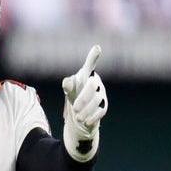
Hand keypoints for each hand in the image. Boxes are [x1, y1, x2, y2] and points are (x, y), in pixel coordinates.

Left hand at [61, 44, 106, 162]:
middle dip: (84, 97)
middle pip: (92, 86)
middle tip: (75, 108)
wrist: (80, 114)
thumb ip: (68, 85)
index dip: (93, 57)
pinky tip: (85, 122)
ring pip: (97, 100)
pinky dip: (92, 117)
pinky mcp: (103, 107)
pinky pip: (100, 111)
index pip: (90, 65)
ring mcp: (101, 95)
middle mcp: (96, 83)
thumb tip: (67, 83)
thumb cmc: (74, 95)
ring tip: (78, 117)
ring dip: (86, 110)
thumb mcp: (69, 90)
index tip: (97, 48)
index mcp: (86, 75)